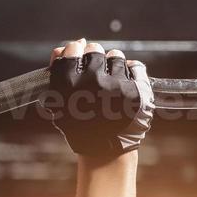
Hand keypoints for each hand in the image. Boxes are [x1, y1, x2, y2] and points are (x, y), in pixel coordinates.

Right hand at [44, 38, 152, 157]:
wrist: (105, 150)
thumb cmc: (80, 125)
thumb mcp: (60, 102)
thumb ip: (59, 72)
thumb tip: (62, 47)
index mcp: (68, 83)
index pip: (72, 49)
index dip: (76, 52)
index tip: (79, 58)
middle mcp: (92, 80)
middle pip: (94, 49)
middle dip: (95, 57)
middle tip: (96, 73)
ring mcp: (116, 84)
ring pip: (116, 56)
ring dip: (114, 65)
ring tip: (112, 82)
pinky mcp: (137, 90)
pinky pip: (136, 66)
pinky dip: (132, 71)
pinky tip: (126, 83)